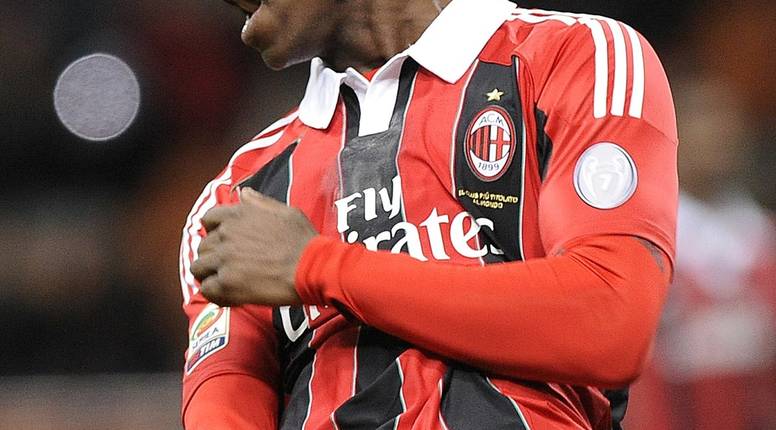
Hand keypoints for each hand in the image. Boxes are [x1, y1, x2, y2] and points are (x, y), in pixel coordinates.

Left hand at [191, 188, 316, 306]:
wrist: (311, 267)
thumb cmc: (303, 240)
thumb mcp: (286, 211)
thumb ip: (260, 203)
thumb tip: (243, 194)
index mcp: (238, 215)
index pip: (208, 219)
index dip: (214, 231)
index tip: (224, 241)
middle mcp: (225, 235)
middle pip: (202, 246)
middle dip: (213, 256)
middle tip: (228, 267)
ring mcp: (224, 259)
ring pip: (198, 268)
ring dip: (210, 275)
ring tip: (225, 283)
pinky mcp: (227, 284)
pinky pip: (207, 290)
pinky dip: (216, 294)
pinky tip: (230, 296)